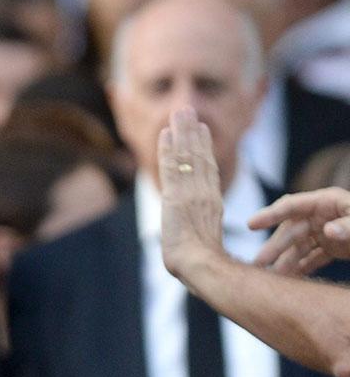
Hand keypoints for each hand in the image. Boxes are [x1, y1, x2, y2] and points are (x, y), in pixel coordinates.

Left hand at [156, 108, 227, 283]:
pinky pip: (171, 167)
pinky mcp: (176, 196)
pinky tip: (164, 134)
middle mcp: (204, 193)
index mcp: (212, 202)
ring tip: (179, 112)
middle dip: (193, 132)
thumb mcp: (204, 243)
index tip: (201, 129)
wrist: (202, 266)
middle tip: (188, 110)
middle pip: (198, 156)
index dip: (204, 148)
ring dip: (182, 132)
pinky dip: (168, 149)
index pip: (207, 169)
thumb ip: (201, 233)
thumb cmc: (204, 265)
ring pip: (187, 156)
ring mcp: (191, 193)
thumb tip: (197, 241)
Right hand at [253, 186, 349, 275]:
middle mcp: (322, 216)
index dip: (270, 214)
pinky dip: (303, 269)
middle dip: (275, 247)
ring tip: (274, 278)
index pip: (292, 206)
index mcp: (326, 201)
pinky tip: (292, 281)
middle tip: (259, 264)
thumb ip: (348, 225)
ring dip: (286, 262)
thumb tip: (327, 231)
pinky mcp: (334, 247)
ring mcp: (326, 232)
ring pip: (299, 247)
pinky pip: (313, 258)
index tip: (250, 225)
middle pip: (291, 231)